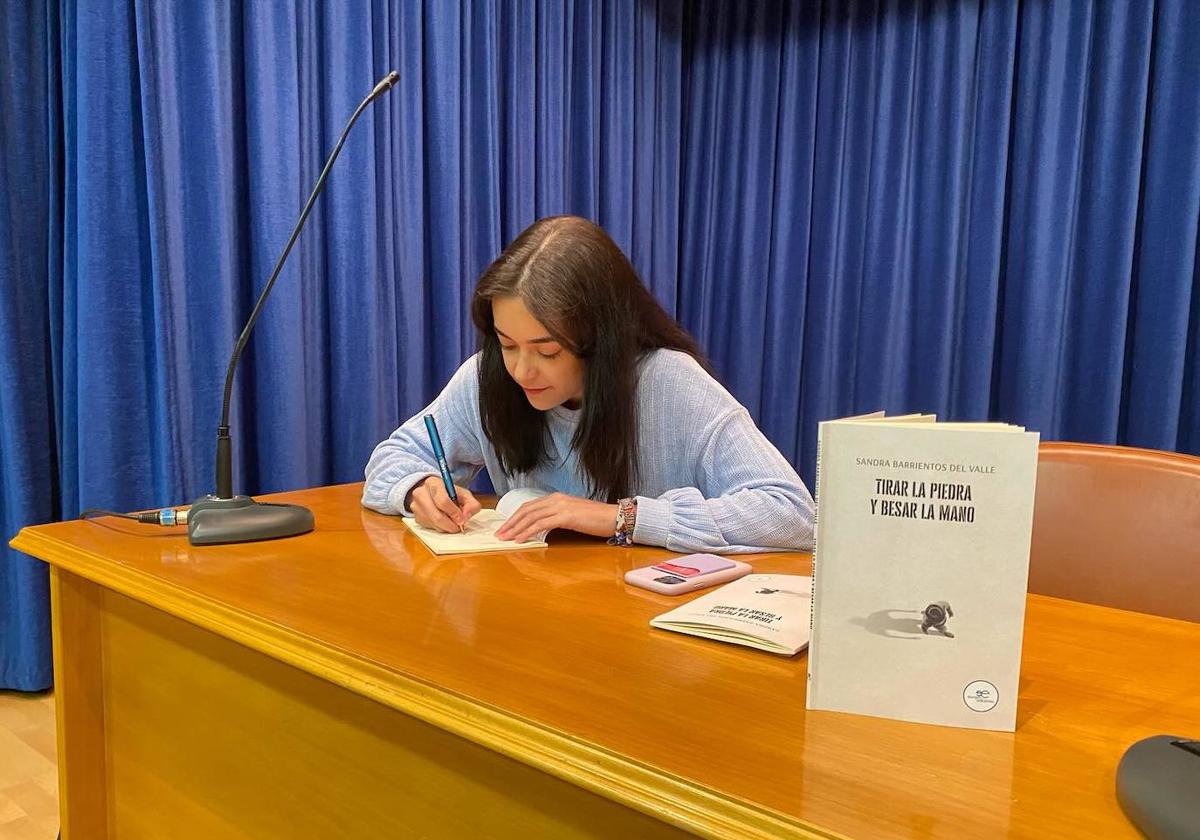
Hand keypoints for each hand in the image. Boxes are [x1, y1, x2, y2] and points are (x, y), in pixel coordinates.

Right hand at [407, 475, 481, 532]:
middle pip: (436, 516)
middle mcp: (420, 493)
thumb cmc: (449, 493)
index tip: (461, 519)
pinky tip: (444, 521)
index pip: (442, 501)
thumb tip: (466, 516)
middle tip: (459, 526)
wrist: (430, 492)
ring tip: (453, 523)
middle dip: (450, 524)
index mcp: (433, 483)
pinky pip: (430, 527)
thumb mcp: (463, 494)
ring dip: (446, 527)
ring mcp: (416, 506)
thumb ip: (471, 504)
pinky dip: (440, 528)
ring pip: (433, 524)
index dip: (454, 513)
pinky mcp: (415, 517)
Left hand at [494, 492, 617, 542]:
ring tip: (506, 538)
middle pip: (526, 510)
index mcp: (556, 498)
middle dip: (511, 522)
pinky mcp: (566, 516)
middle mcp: (556, 499)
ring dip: (516, 528)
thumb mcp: (573, 516)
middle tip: (499, 534)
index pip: (529, 506)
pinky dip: (528, 531)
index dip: (515, 516)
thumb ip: (557, 518)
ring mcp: (561, 506)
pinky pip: (541, 524)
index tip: (505, 527)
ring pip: (531, 517)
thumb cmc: (596, 519)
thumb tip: (542, 528)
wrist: (614, 517)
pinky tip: (521, 539)